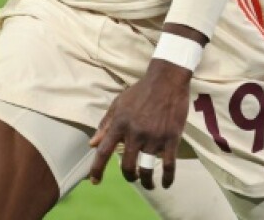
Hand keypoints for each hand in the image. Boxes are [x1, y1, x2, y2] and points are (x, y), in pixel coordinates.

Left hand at [88, 59, 190, 190]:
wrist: (166, 80)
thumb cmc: (141, 91)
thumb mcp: (119, 104)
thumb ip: (105, 125)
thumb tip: (92, 144)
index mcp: (120, 124)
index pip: (104, 151)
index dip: (97, 169)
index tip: (95, 182)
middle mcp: (135, 133)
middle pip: (127, 166)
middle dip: (129, 176)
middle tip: (132, 176)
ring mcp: (154, 137)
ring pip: (147, 169)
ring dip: (146, 181)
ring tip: (148, 183)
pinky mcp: (171, 138)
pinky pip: (168, 165)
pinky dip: (167, 178)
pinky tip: (165, 184)